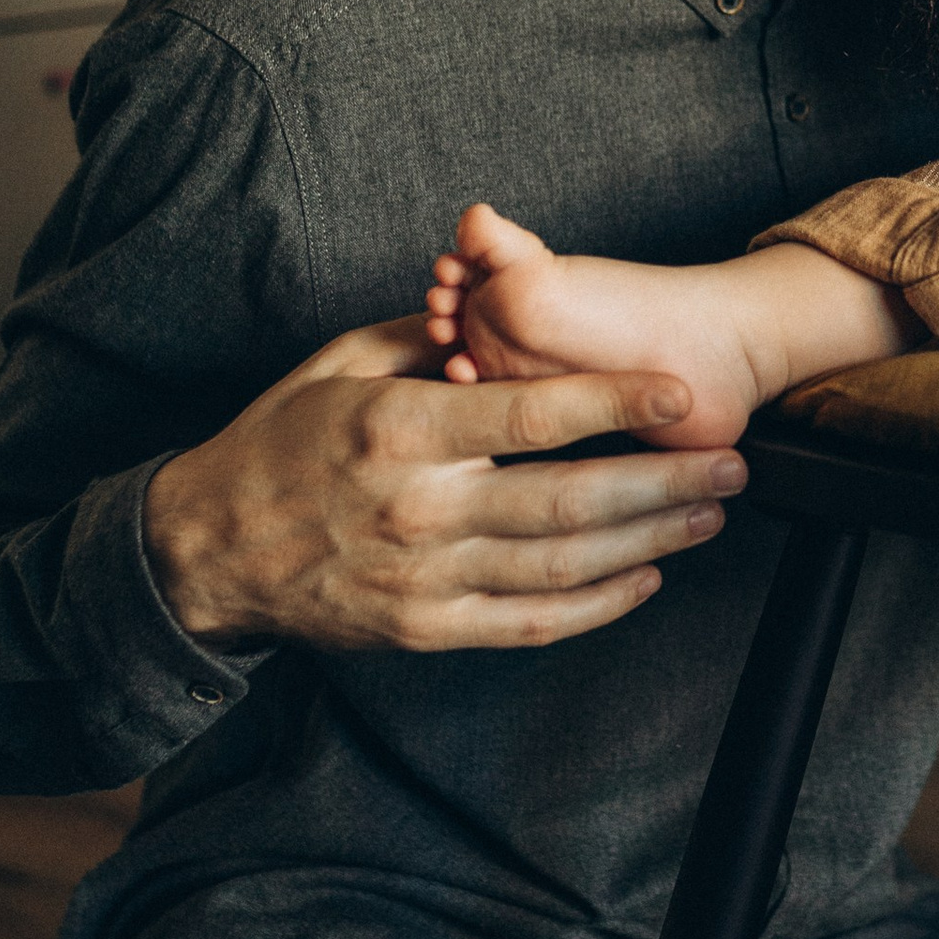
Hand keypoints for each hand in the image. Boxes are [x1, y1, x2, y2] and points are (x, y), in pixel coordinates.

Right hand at [142, 317, 743, 654]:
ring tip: (709, 514)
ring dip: (649, 541)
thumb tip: (501, 307)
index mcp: (399, 431)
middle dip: (664, 481)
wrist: (207, 550)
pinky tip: (645, 578)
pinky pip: (530, 623)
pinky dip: (597, 605)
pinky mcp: (424, 631)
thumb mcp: (339, 362)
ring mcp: (423, 580)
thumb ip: (428, 337)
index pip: (530, 416)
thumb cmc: (279, 443)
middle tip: (731, 462)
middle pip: (569, 500)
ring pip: (562, 567)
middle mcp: (418, 510)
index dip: (617, 401)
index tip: (681, 389)